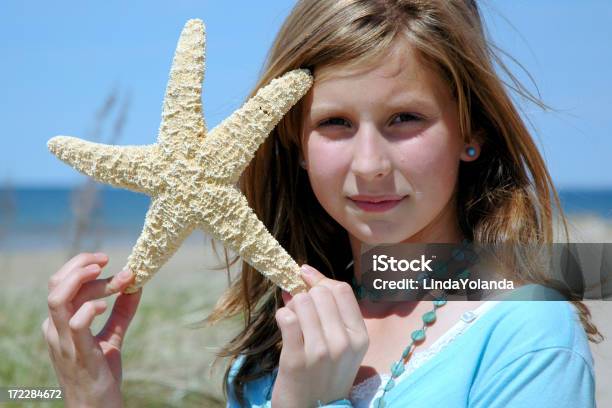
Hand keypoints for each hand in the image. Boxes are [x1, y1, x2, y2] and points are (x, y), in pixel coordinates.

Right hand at [42, 252, 141, 407]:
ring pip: (59, 299)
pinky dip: (91, 308)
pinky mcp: (79, 354)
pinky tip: (107, 306)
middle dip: (81, 265)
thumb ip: (122, 312)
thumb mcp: (112, 337)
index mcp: (59, 323)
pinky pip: (76, 324)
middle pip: (56, 284)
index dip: (81, 265)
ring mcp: (64, 342)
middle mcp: (55, 329)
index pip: (60, 283)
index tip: (107, 259)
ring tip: (105, 273)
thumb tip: (136, 286)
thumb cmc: (100, 373)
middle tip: (107, 260)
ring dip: (82, 280)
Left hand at [272, 264, 368, 406]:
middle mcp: (343, 342)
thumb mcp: (343, 345)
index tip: (306, 277)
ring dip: (292, 306)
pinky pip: (287, 318)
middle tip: (298, 307)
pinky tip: (284, 326)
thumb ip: (331, 311)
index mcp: (359, 336)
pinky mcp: (296, 359)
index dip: (320, 279)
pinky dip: (282, 316)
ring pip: (301, 302)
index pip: (342, 290)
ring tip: (293, 321)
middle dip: (305, 294)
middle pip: (320, 293)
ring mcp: (320, 351)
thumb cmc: (326, 374)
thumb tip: (305, 274)